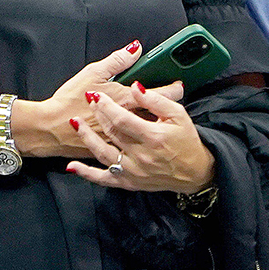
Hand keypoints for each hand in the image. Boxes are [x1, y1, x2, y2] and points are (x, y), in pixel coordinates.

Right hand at [14, 41, 182, 157]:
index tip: (179, 86)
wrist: (50, 128)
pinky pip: (134, 146)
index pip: (158, 95)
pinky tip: (144, 136)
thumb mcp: (93, 73)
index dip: (172, 90)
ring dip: (157, 123)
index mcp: (125, 99)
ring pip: (148, 132)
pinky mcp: (114, 150)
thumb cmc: (69, 100)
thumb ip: (117, 60)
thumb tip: (136, 48)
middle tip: (175, 101)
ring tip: (163, 118)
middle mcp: (128, 121)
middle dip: (168, 107)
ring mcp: (123, 138)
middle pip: (158, 114)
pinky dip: (142, 139)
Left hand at [65, 81, 215, 192]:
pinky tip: (72, 166)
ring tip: (75, 123)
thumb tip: (136, 86)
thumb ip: (155, 100)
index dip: (106, 105)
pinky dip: (87, 174)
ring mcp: (133, 171)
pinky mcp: (129, 183)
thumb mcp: (178, 115)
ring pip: (102, 153)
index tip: (97, 94)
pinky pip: (104, 179)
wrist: (196, 172)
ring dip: (86, 137)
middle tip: (88, 100)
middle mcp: (141, 155)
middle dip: (97, 114)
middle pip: (111, 132)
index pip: (122, 118)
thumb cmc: (188, 141)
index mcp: (153, 136)